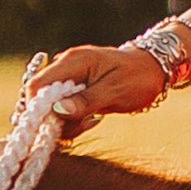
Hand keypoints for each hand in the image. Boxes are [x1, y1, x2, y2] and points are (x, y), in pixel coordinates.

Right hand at [24, 43, 169, 129]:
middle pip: (40, 98)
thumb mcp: (115, 91)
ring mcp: (69, 78)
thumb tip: (56, 110)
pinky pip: (61, 108)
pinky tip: (90, 120)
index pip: (37, 85)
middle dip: (54, 119)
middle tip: (81, 127)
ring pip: (49, 106)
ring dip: (64, 122)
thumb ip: (85, 100)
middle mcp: (66, 67)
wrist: (154, 69)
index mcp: (73, 62)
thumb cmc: (138, 77)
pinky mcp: (74, 89)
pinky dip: (71, 120)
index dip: (36, 109)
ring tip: (90, 122)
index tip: (52, 127)